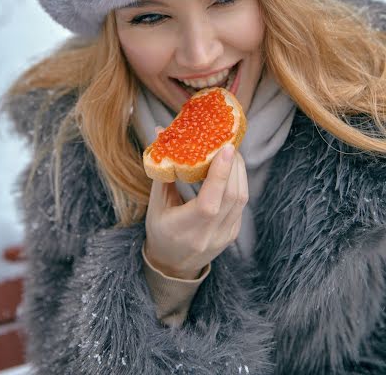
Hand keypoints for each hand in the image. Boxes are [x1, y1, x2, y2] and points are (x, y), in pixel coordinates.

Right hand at [144, 126, 248, 278]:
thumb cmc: (160, 230)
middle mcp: (209, 236)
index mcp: (185, 230)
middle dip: (233, 165)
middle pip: (231, 196)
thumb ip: (163, 169)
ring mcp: (225, 236)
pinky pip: (241, 203)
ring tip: (230, 152)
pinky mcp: (234, 233)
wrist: (173, 265)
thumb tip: (161, 132)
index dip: (220, 174)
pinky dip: (238, 182)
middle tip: (227, 141)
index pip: (209, 203)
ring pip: (241, 199)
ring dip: (238, 171)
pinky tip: (231, 169)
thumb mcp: (155, 203)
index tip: (226, 148)